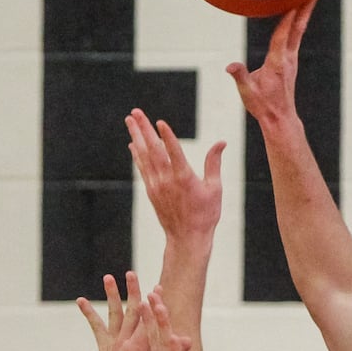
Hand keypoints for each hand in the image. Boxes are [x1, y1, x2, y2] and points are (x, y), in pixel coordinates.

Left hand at [77, 271, 151, 350]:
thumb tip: (186, 340)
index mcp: (135, 350)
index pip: (147, 321)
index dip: (154, 303)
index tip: (158, 286)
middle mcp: (121, 344)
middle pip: (129, 312)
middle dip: (132, 292)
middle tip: (132, 273)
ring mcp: (111, 345)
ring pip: (113, 314)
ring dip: (111, 295)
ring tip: (108, 277)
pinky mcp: (104, 349)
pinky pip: (97, 328)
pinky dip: (90, 313)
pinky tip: (81, 301)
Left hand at [125, 108, 223, 241]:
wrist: (187, 238)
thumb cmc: (205, 214)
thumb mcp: (215, 188)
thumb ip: (214, 163)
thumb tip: (221, 142)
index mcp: (184, 178)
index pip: (174, 152)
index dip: (167, 136)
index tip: (159, 122)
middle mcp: (167, 180)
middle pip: (153, 149)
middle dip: (143, 128)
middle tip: (135, 112)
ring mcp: (156, 185)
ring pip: (144, 156)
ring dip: (136, 136)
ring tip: (130, 120)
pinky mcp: (151, 191)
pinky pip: (142, 168)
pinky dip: (137, 154)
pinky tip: (133, 143)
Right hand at [225, 0, 317, 126]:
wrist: (280, 118)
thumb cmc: (262, 105)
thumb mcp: (247, 92)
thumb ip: (239, 76)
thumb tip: (230, 66)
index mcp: (277, 63)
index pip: (283, 36)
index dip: (288, 18)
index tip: (295, 0)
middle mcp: (288, 58)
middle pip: (298, 28)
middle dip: (305, 8)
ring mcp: (292, 59)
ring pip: (299, 31)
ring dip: (304, 12)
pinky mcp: (291, 62)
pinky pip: (295, 37)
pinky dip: (297, 23)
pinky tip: (297, 16)